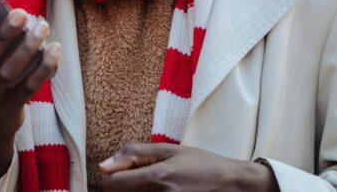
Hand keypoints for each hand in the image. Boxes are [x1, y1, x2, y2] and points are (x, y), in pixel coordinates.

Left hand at [100, 143, 277, 190]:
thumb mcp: (170, 150)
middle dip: (123, 186)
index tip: (122, 171)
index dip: (112, 176)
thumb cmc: (203, 164)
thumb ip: (135, 153)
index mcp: (157, 177)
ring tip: (152, 185)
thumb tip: (104, 165)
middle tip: (137, 178)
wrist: (231, 184)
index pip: (112, 185)